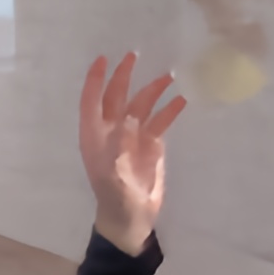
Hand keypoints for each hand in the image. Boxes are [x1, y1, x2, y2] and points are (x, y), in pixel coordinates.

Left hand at [75, 53, 188, 252]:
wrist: (131, 220)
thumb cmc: (116, 200)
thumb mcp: (114, 175)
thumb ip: (119, 145)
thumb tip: (129, 114)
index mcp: (95, 136)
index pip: (92, 101)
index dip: (96, 80)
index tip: (104, 58)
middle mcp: (112, 131)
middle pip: (116, 96)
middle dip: (124, 76)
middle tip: (135, 55)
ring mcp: (132, 137)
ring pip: (141, 106)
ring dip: (152, 90)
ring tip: (170, 76)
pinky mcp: (151, 145)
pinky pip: (159, 121)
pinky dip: (169, 110)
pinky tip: (181, 100)